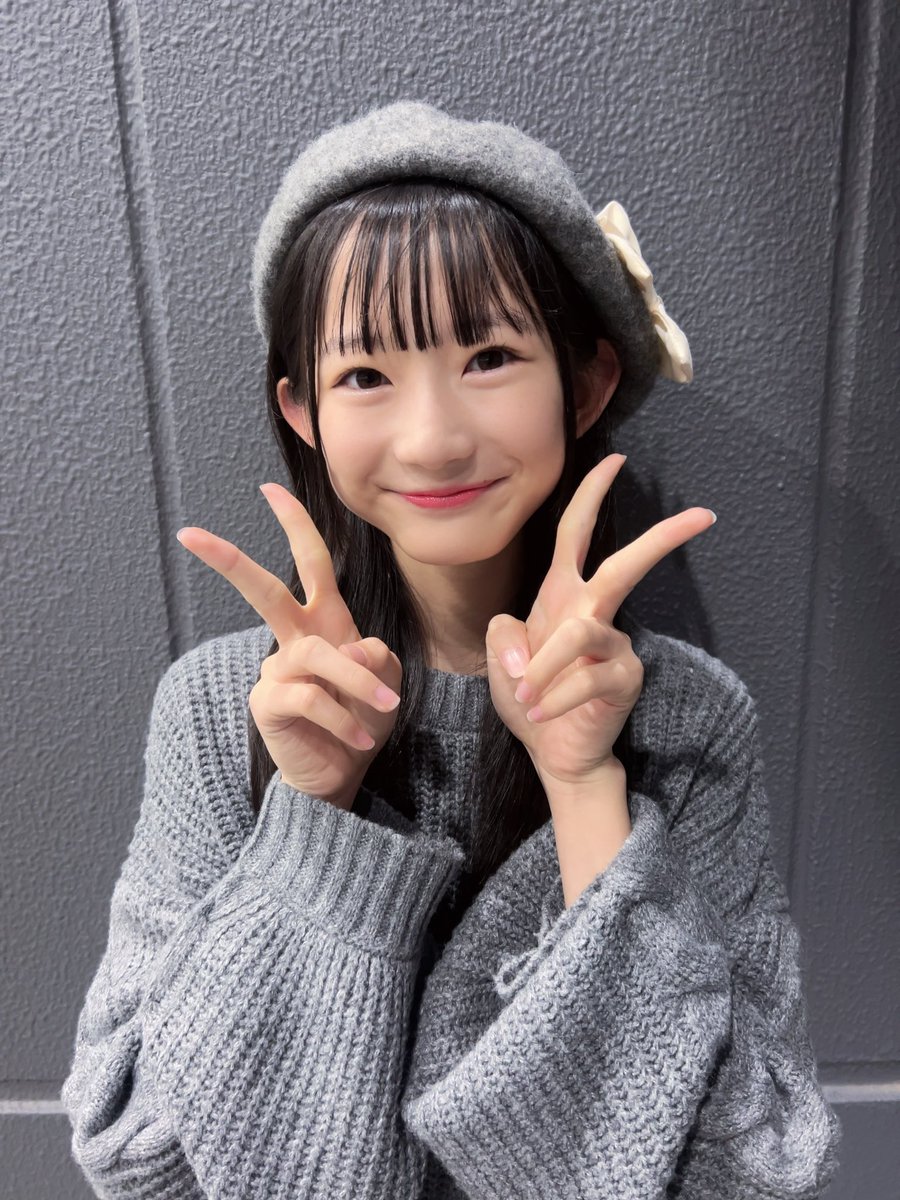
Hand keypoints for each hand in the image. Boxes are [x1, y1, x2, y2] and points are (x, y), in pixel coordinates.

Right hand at [175, 483, 402, 808]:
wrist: (343, 772)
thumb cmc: (361, 720)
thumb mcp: (385, 682)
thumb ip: (377, 657)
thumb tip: (354, 647)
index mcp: (324, 621)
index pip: (311, 563)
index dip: (295, 525)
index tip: (271, 489)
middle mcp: (295, 639)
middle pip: (264, 590)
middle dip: (230, 561)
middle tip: (191, 536)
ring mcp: (276, 669)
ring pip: (318, 655)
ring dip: (358, 683)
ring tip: (385, 708)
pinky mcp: (269, 702)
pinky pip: (311, 697)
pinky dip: (343, 718)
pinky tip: (360, 739)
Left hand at [485, 454, 715, 787]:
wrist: (551, 749)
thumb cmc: (530, 697)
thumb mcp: (502, 660)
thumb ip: (503, 637)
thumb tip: (526, 641)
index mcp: (561, 595)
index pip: (576, 533)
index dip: (590, 495)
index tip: (615, 460)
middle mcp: (592, 612)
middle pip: (623, 566)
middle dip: (659, 540)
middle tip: (701, 516)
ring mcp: (614, 645)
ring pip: (580, 633)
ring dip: (545, 664)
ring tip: (525, 694)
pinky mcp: (624, 678)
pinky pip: (586, 678)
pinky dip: (555, 697)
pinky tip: (539, 714)